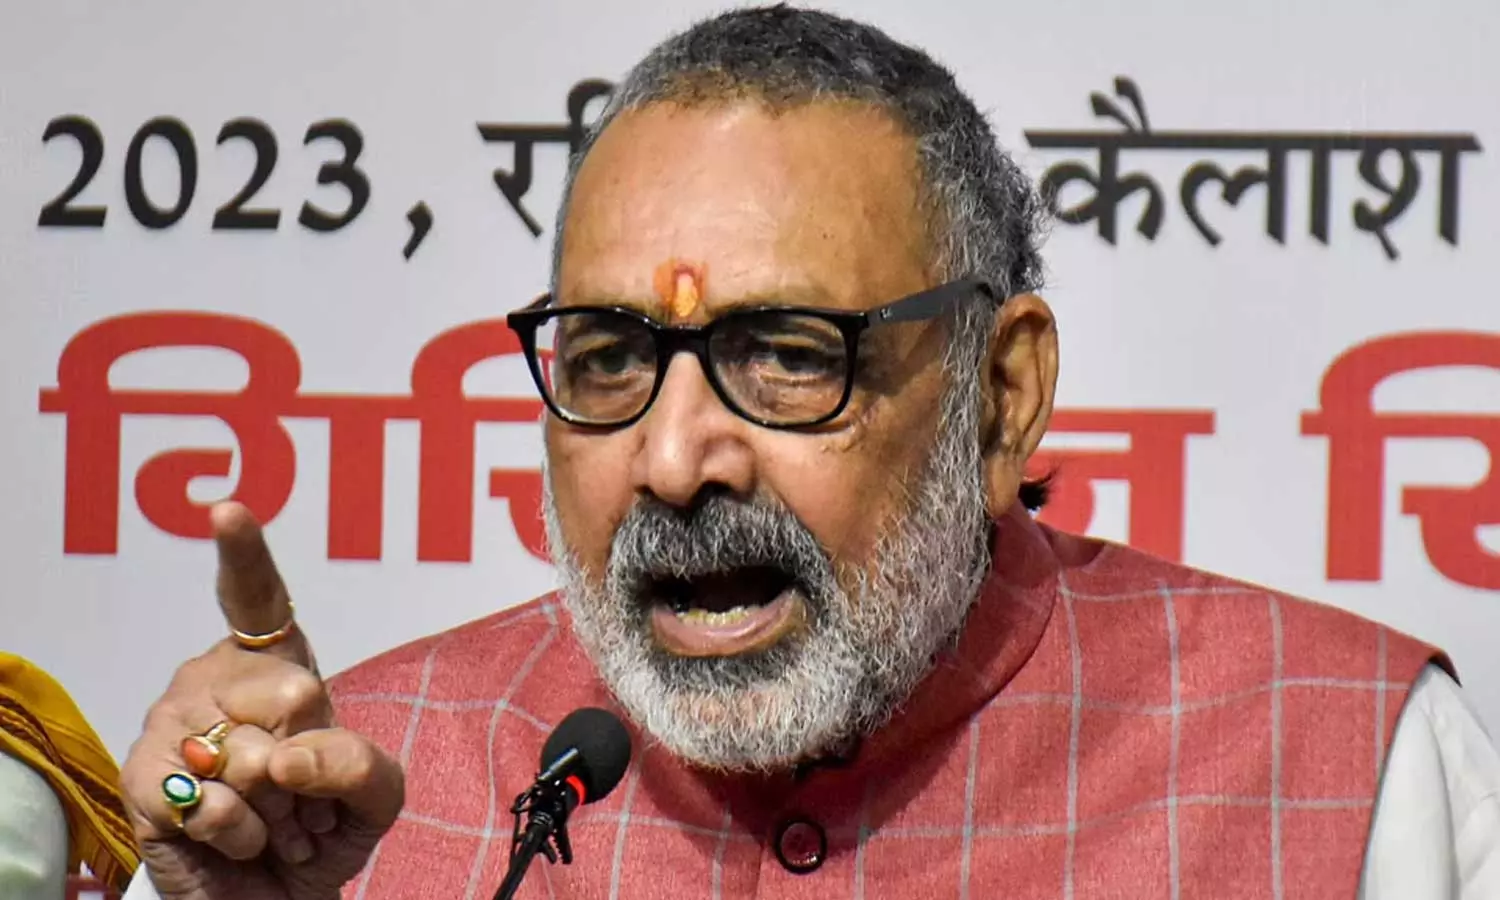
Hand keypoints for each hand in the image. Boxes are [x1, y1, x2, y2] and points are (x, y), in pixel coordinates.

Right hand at [119, 503, 404, 899]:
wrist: (278, 896)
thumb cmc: (323, 827)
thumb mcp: (375, 796)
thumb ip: (360, 764)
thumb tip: (287, 756)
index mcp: (276, 665)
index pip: (258, 598)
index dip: (243, 555)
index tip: (226, 512)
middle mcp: (216, 678)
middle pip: (294, 693)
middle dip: (312, 762)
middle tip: (301, 796)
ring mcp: (173, 722)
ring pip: (252, 755)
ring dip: (279, 809)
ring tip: (271, 822)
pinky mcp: (143, 777)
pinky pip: (212, 800)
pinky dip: (241, 834)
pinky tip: (238, 839)